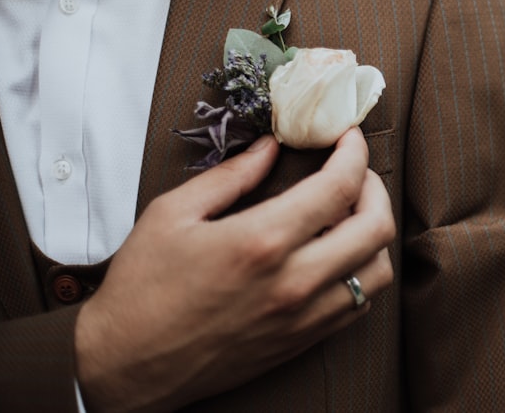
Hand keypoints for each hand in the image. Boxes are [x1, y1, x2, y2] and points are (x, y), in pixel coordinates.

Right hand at [74, 128, 394, 412]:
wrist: (126, 367)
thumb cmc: (142, 290)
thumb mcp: (172, 215)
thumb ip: (230, 176)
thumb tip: (270, 146)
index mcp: (261, 241)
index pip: (340, 187)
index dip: (355, 152)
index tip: (349, 137)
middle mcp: (294, 281)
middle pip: (377, 227)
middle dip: (374, 188)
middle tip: (354, 172)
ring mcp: (303, 316)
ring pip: (378, 270)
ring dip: (374, 234)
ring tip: (348, 216)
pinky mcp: (302, 340)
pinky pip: (359, 304)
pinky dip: (361, 272)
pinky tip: (336, 256)